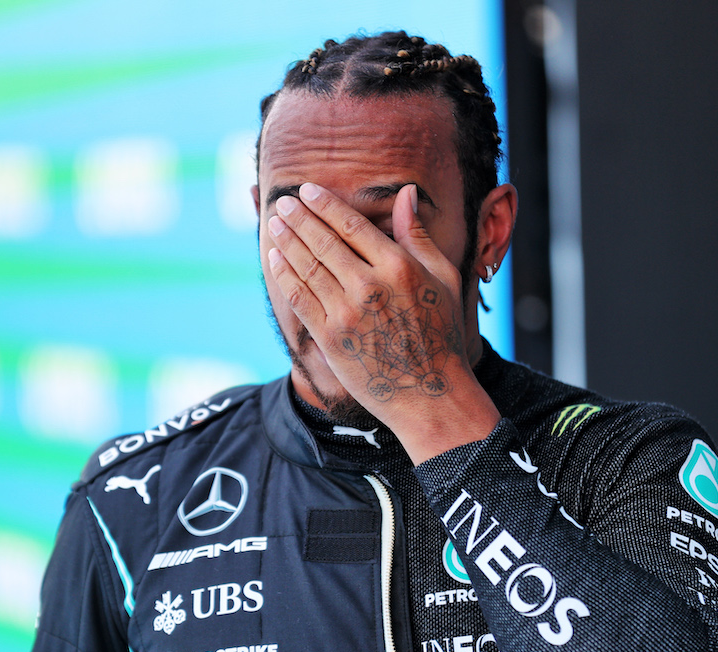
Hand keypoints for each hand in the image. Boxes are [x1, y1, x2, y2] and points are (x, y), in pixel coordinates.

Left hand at [267, 182, 499, 459]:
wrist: (429, 394)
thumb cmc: (441, 334)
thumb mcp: (443, 278)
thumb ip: (418, 235)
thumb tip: (405, 192)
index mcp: (399, 267)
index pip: (351, 225)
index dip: (325, 205)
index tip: (307, 191)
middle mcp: (371, 286)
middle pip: (323, 242)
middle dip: (299, 218)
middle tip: (282, 203)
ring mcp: (347, 313)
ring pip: (308, 267)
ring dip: (287, 242)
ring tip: (274, 224)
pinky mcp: (331, 338)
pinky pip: (300, 299)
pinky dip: (285, 276)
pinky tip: (275, 259)